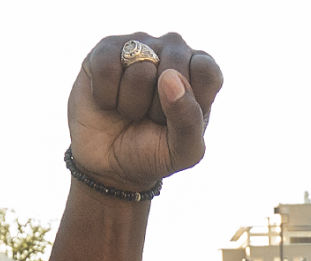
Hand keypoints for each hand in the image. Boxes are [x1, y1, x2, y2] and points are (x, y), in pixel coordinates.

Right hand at [69, 34, 223, 190]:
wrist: (108, 165)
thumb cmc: (153, 153)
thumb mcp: (182, 151)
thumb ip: (189, 120)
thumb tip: (169, 77)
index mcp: (199, 72)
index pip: (205, 70)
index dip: (189, 100)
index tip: (176, 120)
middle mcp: (173, 51)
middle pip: (173, 67)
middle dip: (159, 106)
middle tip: (150, 118)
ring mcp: (139, 46)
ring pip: (140, 69)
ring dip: (131, 103)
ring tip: (130, 111)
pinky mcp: (106, 49)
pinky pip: (107, 67)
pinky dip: (105, 96)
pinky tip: (108, 101)